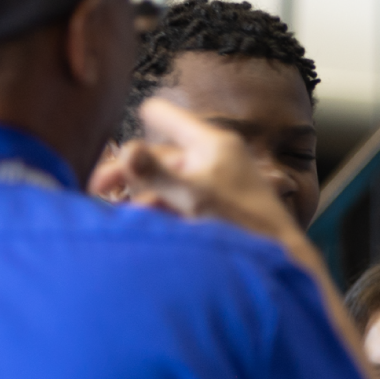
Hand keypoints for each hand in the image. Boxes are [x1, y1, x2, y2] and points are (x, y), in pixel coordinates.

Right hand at [88, 98, 301, 243]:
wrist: (282, 261)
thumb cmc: (244, 224)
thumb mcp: (193, 196)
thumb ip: (156, 173)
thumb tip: (125, 150)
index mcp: (213, 144)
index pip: (169, 117)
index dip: (142, 117)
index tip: (117, 121)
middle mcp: (215, 159)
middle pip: (162, 156)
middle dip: (130, 170)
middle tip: (97, 187)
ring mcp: (217, 184)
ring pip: (169, 182)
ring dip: (143, 195)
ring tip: (118, 213)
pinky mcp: (218, 209)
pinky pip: (181, 202)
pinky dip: (161, 210)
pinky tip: (145, 223)